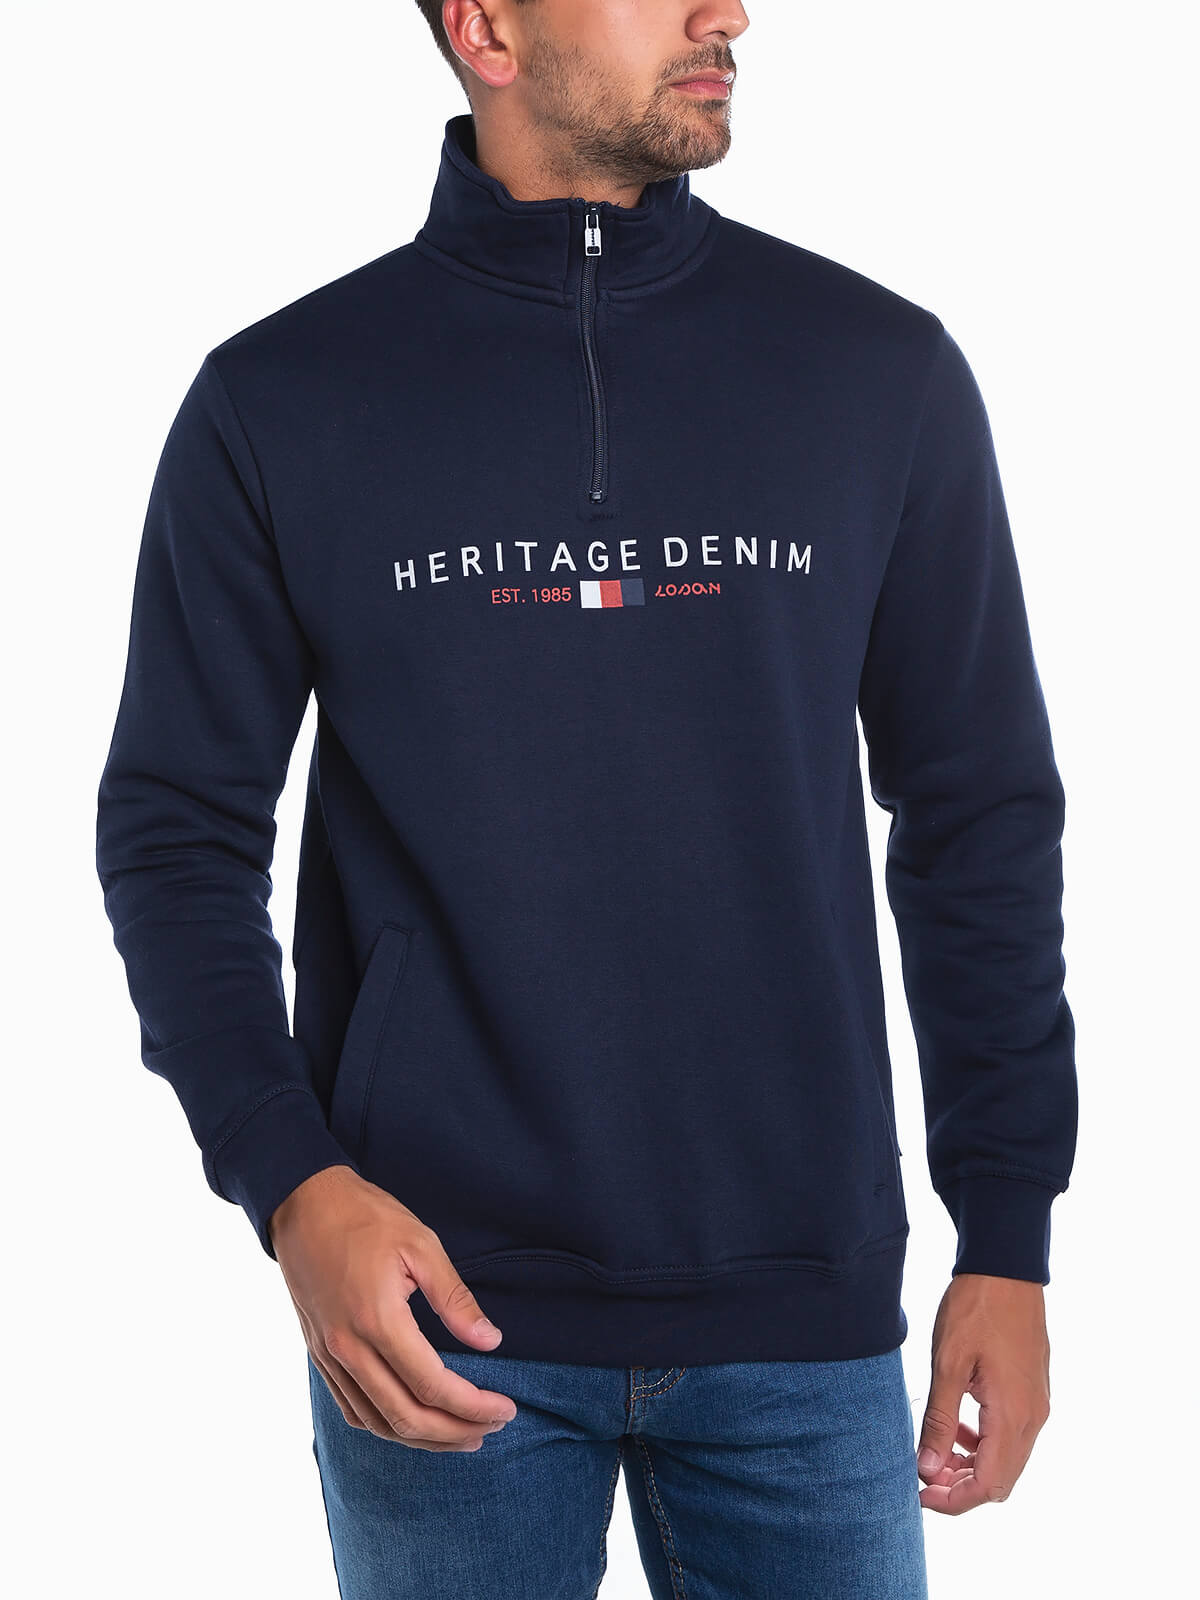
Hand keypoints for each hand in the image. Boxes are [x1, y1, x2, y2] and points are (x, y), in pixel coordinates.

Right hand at [268, 1165, 517, 1450]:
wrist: (303, 1204)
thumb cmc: (365, 1218)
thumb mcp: (421, 1245)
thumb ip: (455, 1299)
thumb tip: (490, 1341)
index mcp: (378, 1321)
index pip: (433, 1386)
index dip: (474, 1406)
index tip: (505, 1408)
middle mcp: (349, 1349)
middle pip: (406, 1417)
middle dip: (455, 1432)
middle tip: (493, 1428)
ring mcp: (329, 1356)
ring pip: (377, 1422)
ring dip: (422, 1438)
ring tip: (461, 1435)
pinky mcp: (320, 1354)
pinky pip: (352, 1409)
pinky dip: (385, 1426)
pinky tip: (410, 1423)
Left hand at [915, 1273, 1050, 1513]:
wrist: (1007, 1269)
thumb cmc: (976, 1309)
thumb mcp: (949, 1363)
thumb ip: (940, 1420)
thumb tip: (928, 1468)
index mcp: (1013, 1416)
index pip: (988, 1485)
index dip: (953, 1500)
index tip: (920, 1494)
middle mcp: (1034, 1418)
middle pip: (1001, 1480)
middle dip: (961, 1488)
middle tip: (923, 1475)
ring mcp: (1038, 1405)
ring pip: (1008, 1460)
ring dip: (973, 1466)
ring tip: (935, 1452)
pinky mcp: (1034, 1392)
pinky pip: (1013, 1436)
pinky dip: (985, 1444)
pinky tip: (959, 1426)